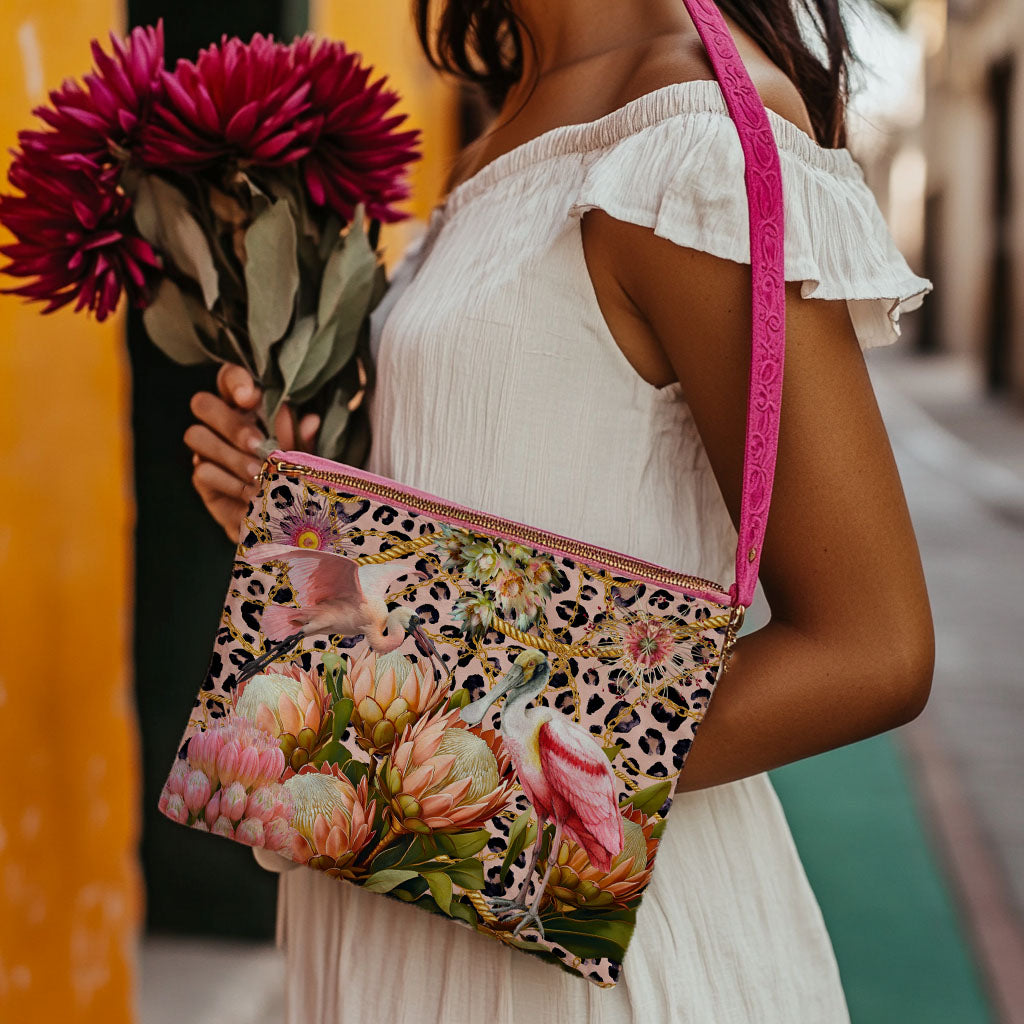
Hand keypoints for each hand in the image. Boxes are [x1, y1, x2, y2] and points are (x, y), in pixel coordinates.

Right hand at [184, 363, 320, 541]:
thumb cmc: (296, 477)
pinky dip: (229, 482)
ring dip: (230, 455)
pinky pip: (203, 472)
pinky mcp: (203, 480)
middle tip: (258, 444)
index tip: (251, 397)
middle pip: (203, 403)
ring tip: (259, 473)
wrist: (287, 521)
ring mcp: (207, 450)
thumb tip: (308, 420)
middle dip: (231, 423)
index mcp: (248, 407)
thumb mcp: (304, 457)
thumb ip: (302, 439)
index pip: (229, 378)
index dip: (235, 381)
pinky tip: (251, 494)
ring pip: (196, 436)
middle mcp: (221, 423)